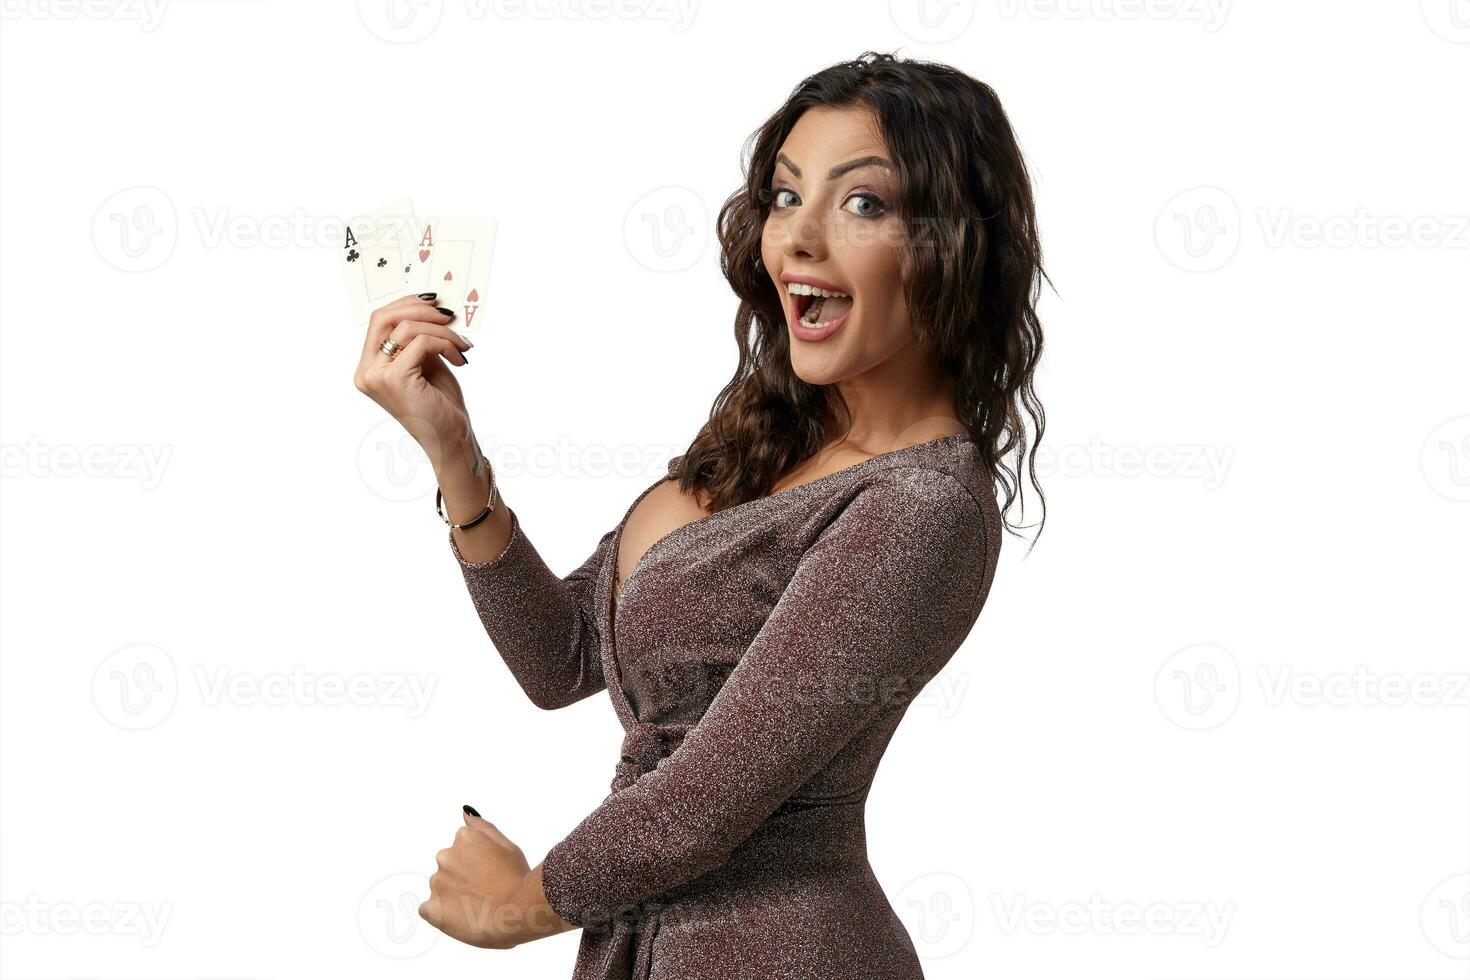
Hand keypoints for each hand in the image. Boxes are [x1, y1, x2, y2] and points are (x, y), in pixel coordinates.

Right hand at [353, 294, 475, 464]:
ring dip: (442, 331)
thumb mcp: (425, 362)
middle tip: (448, 314)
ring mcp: (377, 376)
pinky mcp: (395, 379)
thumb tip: (431, 306)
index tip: (434, 302)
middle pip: (383, 317)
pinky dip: (446, 344)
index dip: (406, 304)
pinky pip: (422, 343)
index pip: (379, 321)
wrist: (450, 438)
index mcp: (369, 367)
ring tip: (462, 345)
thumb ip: (419, 337)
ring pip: (407, 328)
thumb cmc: (439, 403)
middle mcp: (366, 371)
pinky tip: (459, 358)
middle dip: (419, 309)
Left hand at [419, 806, 533, 948]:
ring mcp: (437, 882)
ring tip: (477, 906)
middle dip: (463, 877)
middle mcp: (445, 856)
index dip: (479, 865)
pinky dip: (441, 913)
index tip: (491, 874)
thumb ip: (483, 828)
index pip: (463, 849)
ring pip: (441, 887)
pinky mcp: (432, 908)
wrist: (517, 912)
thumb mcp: (508, 846)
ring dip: (454, 895)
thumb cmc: (517, 879)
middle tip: (485, 891)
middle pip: (450, 866)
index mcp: (464, 838)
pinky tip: (461, 916)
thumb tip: (465, 813)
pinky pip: (429, 910)